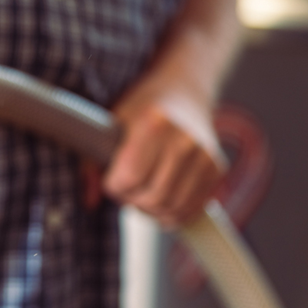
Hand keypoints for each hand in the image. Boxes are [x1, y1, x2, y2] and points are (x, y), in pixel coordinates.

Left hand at [102, 82, 225, 227]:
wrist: (183, 93)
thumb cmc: (140, 111)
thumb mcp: (111, 124)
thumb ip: (92, 163)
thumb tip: (90, 201)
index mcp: (155, 123)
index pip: (130, 177)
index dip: (114, 186)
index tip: (111, 178)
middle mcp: (185, 139)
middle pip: (153, 197)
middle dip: (132, 200)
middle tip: (126, 190)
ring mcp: (205, 155)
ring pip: (172, 208)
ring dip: (151, 210)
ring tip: (141, 195)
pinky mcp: (217, 168)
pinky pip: (192, 209)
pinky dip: (173, 214)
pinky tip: (160, 204)